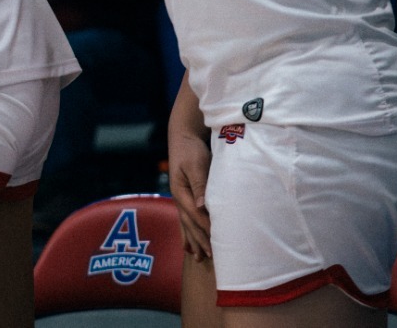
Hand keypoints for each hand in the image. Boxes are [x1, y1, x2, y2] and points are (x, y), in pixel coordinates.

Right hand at [168, 127, 212, 259]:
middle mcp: (179, 197)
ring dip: (193, 241)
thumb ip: (199, 185)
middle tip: (211, 257)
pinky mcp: (185, 196)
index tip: (217, 242)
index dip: (206, 229)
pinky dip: (189, 232)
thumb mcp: (195, 164)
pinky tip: (189, 243)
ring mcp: (181, 198)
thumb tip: (202, 206)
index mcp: (181, 191)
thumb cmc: (191, 149)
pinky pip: (186, 219)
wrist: (183, 137)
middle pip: (190, 223)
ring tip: (199, 258)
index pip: (196, 215)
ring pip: (187, 224)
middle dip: (200, 240)